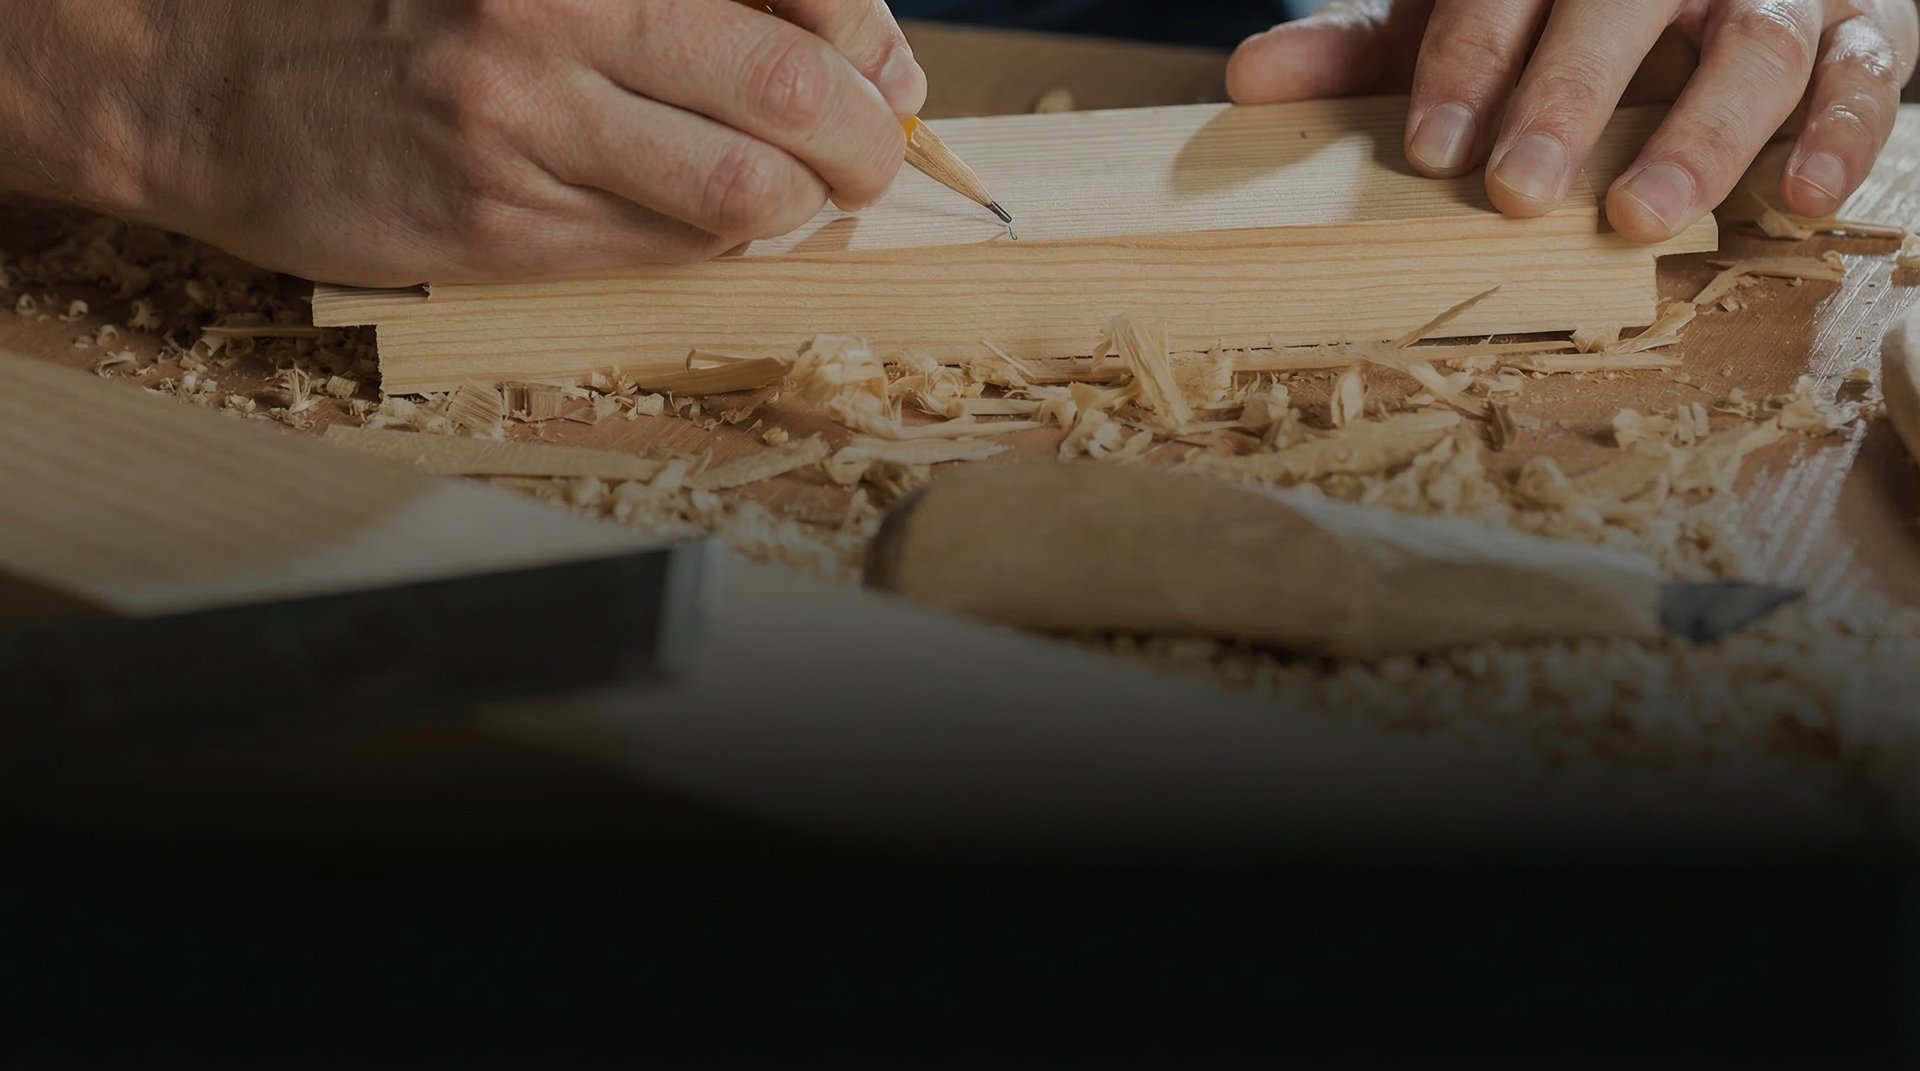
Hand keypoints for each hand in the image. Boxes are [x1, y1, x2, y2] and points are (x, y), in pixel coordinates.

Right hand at [0, 0, 926, 284]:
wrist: (197, 66)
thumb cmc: (385, 2)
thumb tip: (847, 42)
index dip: (873, 37)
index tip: (881, 67)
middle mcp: (564, 9)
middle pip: (801, 92)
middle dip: (868, 139)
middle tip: (870, 153)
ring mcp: (530, 125)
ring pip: (749, 192)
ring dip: (803, 207)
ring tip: (796, 197)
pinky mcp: (501, 224)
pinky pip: (667, 253)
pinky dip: (718, 245)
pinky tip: (707, 223)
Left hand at [1227, 1, 1918, 241]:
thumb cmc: (1565, 13)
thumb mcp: (1467, 18)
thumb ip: (1371, 50)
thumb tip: (1247, 79)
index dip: (1467, 63)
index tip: (1429, 148)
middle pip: (1622, 6)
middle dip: (1567, 96)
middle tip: (1518, 191)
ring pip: (1754, 43)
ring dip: (1700, 132)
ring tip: (1642, 215)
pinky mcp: (1864, 28)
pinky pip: (1867, 75)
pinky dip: (1842, 134)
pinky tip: (1795, 199)